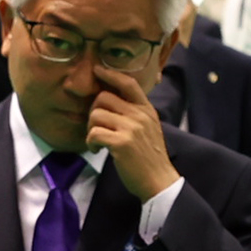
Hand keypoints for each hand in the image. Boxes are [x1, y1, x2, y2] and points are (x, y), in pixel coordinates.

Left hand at [88, 79, 175, 199]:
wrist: (159, 180)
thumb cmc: (150, 156)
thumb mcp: (149, 128)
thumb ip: (135, 113)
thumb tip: (112, 101)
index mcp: (146, 110)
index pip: (128, 83)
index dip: (110, 74)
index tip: (97, 70)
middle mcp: (140, 115)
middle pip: (104, 97)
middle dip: (93, 111)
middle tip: (96, 127)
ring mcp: (131, 128)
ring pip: (96, 114)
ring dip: (91, 128)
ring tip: (97, 141)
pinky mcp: (121, 143)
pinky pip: (94, 133)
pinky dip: (91, 142)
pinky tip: (97, 150)